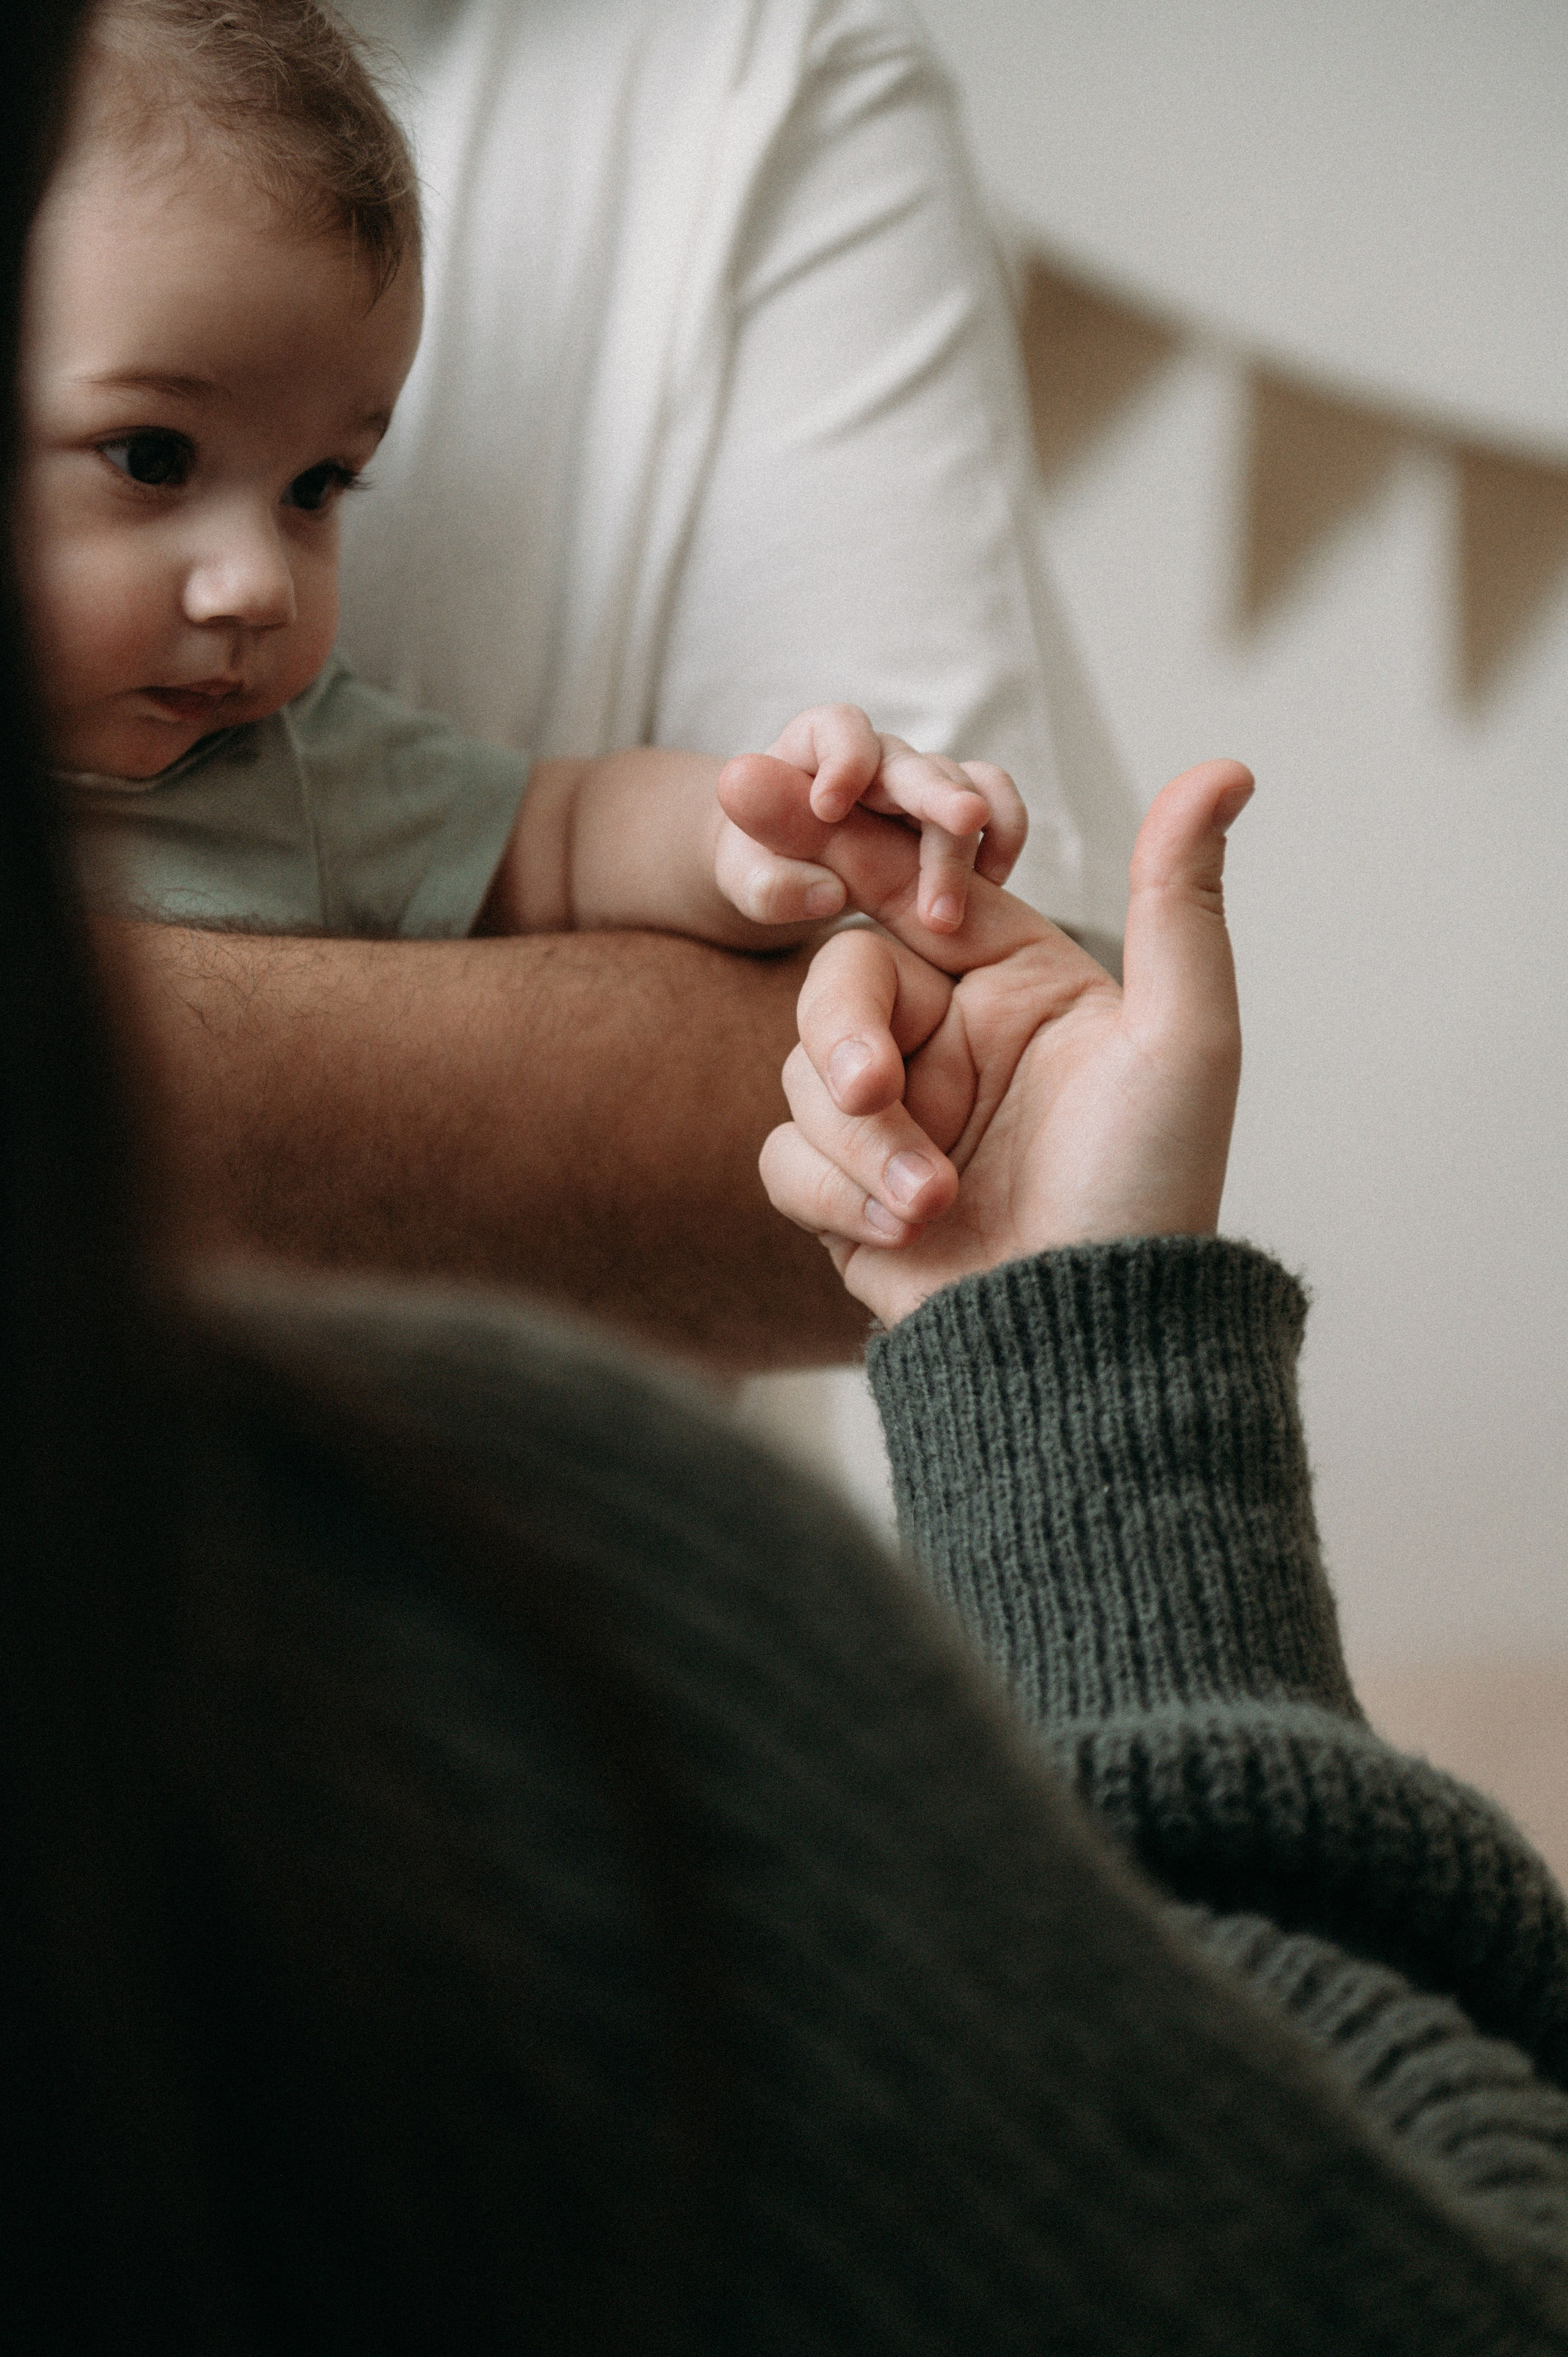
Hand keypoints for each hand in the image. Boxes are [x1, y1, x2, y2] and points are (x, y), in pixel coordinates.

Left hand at [715, 703, 1026, 936]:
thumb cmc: (762, 864)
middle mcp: (877, 758)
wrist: (788, 870)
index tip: (827, 809)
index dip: (842, 761)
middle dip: (940, 794)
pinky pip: (998, 806)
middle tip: (964, 823)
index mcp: (816, 748)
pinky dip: (1004, 839)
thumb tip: (827, 893)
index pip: (840, 730)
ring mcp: (922, 782)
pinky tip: (990, 886)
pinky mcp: (956, 813)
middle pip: (915, 762)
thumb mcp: (746, 882)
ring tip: (943, 917)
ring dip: (963, 850)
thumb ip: (770, 885)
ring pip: (964, 788)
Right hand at [749, 758, 1253, 1325]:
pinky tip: (911, 1239)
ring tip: (938, 1204)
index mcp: (1016, 985)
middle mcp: (947, 1041)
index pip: (914, 887)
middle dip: (845, 1034)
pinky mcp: (847, 1196)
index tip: (774, 789)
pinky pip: (784, 1160)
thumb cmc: (1151, 1195)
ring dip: (865, 1146)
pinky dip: (836, 1196)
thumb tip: (1227, 769)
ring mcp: (894, 1121)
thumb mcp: (1181, 1040)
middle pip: (837, 980)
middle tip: (877, 1089)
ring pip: (804, 1075)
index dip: (846, 843)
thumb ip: (1177, 900)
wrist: (1090, 1351)